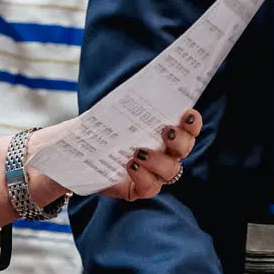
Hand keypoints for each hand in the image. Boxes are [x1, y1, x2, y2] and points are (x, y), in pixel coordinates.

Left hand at [87, 110, 201, 202]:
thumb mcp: (115, 112)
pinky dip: (143, 177)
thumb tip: (139, 84)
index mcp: (165, 133)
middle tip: (166, 132)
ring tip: (138, 152)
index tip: (187, 114)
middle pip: (184, 150)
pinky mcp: (139, 189)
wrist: (80, 153)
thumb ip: (129, 102)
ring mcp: (154, 173)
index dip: (193, 123)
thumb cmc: (102, 129)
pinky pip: (150, 188)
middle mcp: (165, 153)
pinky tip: (130, 165)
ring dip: (158, 160)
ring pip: (170, 171)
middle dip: (180, 141)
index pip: (188, 128)